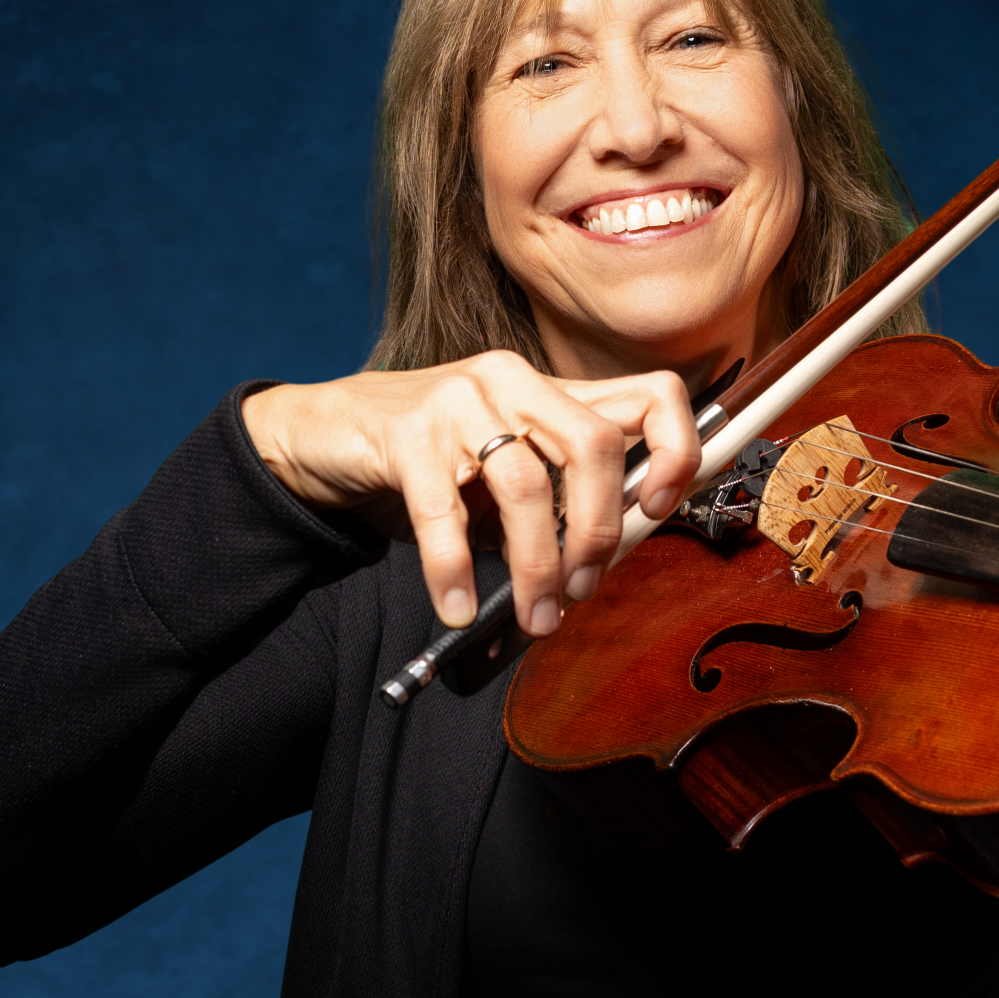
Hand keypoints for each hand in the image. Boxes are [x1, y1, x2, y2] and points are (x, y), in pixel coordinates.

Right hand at [241, 355, 700, 636]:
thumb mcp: (504, 475)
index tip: (658, 510)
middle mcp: (512, 381)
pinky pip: (444, 515)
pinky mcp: (403, 433)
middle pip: (595, 447)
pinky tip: (457, 608)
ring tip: (532, 616)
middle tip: (581, 591)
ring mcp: (457, 401)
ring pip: (525, 485)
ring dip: (536, 568)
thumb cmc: (425, 463)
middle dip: (598, 534)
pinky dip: (454, 572)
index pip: (651, 396)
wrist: (322, 435)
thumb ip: (556, 501)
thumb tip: (607, 562)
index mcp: (549, 389)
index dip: (676, 452)